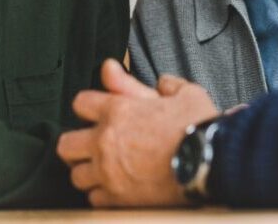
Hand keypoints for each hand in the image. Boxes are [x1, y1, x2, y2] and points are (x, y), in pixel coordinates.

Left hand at [57, 59, 217, 206]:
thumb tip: (156, 79)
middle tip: (91, 146)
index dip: (89, 106)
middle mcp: (105, 141)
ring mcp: (108, 172)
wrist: (211, 163)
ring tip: (103, 170)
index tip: (99, 113)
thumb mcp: (182, 93)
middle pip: (66, 144)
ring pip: (76, 175)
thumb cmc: (199, 126)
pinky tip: (115, 188)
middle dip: (77, 143)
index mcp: (118, 110)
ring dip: (87, 171)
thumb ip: (161, 83)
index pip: (80, 103)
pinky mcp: (117, 198)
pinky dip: (102, 194)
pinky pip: (94, 198)